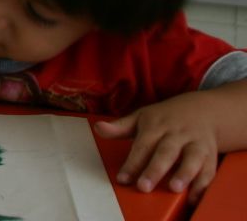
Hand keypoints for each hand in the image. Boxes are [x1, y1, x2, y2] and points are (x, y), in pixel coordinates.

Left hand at [95, 92, 221, 202]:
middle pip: (166, 152)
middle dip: (155, 169)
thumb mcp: (141, 117)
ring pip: (191, 159)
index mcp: (156, 125)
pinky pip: (209, 170)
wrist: (202, 110)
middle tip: (143, 186)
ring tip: (174, 188)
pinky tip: (193, 196)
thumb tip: (98, 128)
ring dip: (184, 174)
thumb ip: (119, 127)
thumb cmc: (165, 118)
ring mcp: (195, 144)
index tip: (122, 178)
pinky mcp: (210, 155)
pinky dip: (203, 184)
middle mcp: (176, 134)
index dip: (132, 163)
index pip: (142, 145)